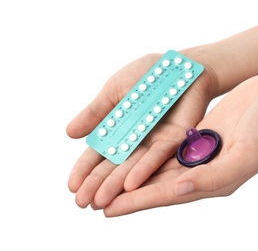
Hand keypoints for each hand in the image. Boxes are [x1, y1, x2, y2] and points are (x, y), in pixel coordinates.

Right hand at [66, 51, 216, 208]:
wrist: (179, 65)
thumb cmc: (146, 73)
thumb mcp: (115, 90)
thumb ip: (96, 112)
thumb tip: (69, 133)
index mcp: (119, 128)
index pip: (98, 153)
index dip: (85, 169)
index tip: (72, 186)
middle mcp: (135, 139)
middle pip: (114, 165)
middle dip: (97, 184)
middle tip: (81, 202)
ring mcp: (154, 141)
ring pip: (133, 167)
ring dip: (116, 184)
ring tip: (100, 201)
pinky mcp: (175, 139)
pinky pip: (158, 156)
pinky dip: (144, 169)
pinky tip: (130, 185)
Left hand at [102, 75, 257, 215]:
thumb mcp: (246, 155)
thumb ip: (213, 177)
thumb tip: (178, 189)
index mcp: (213, 182)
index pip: (166, 195)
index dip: (137, 203)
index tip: (108, 210)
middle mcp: (201, 171)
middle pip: (155, 185)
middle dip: (125, 194)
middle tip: (94, 200)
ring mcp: (197, 154)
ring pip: (156, 168)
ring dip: (129, 175)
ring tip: (104, 181)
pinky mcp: (195, 137)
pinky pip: (164, 148)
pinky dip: (144, 154)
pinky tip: (128, 154)